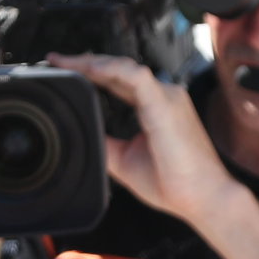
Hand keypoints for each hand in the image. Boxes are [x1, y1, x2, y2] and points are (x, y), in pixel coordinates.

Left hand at [46, 53, 241, 223]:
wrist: (201, 198)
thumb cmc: (174, 182)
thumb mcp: (124, 159)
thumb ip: (105, 142)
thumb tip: (81, 135)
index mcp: (153, 106)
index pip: (118, 79)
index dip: (91, 72)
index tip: (64, 71)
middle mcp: (162, 95)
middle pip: (118, 68)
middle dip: (85, 62)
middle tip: (57, 60)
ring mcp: (165, 96)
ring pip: (124, 66)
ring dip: (93, 62)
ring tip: (67, 62)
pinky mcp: (165, 104)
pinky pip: (136, 77)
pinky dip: (111, 71)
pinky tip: (90, 70)